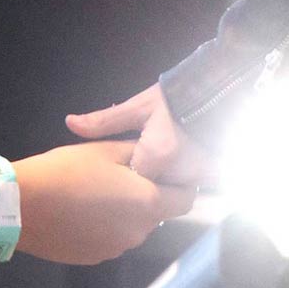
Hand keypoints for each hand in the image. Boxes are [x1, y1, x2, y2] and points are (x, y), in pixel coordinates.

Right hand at [12, 140, 195, 264]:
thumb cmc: (65, 172)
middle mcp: (138, 233)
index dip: (180, 184)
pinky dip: (102, 226)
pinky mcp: (94, 258)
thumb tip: (155, 157)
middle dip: (144, 195)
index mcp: (148, 203)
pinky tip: (79, 211)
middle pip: (156, 213)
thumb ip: (139, 153)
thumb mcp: (105, 150)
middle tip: (117, 176)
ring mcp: (116, 249)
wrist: (20, 206)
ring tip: (92, 193)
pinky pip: (109, 238)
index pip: (186, 199)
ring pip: (131, 226)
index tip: (163, 173)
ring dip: (122, 212)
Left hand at [67, 82, 218, 187]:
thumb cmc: (173, 99)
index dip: (121, 181)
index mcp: (156, 156)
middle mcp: (178, 173)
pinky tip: (173, 173)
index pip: (129, 184)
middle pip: (151, 195)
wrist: (218, 91)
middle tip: (132, 173)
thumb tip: (69, 123)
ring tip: (151, 173)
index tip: (114, 175)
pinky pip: (188, 190)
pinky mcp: (213, 177)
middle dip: (140, 189)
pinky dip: (179, 186)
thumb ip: (105, 121)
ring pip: (169, 196)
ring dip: (160, 188)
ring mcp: (198, 178)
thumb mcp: (138, 107)